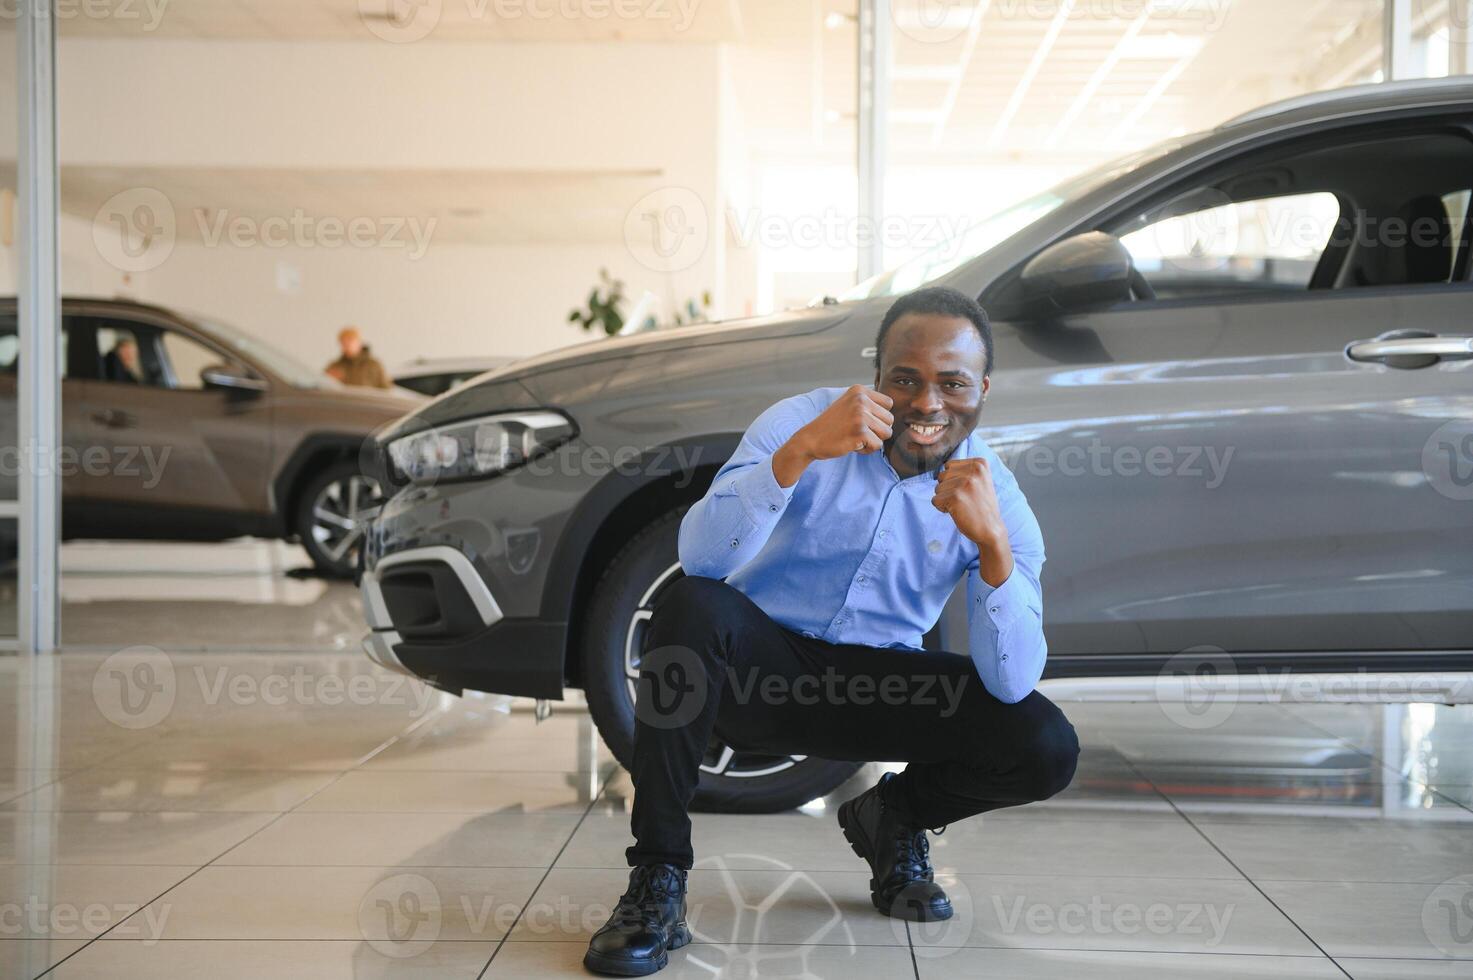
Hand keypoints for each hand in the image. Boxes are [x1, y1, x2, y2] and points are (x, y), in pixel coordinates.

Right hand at [773, 385, 892, 485]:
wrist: (810, 439)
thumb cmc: (832, 426)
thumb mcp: (849, 405)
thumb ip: (869, 404)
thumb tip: (894, 414)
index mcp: (859, 390)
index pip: (889, 404)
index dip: (878, 417)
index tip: (861, 421)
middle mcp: (861, 399)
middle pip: (890, 419)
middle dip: (877, 430)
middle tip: (857, 431)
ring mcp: (860, 415)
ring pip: (886, 433)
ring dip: (873, 440)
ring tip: (855, 437)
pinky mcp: (860, 431)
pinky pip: (878, 445)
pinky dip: (866, 449)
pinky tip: (852, 444)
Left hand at [933, 457, 1013, 585]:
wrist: (991, 530)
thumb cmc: (981, 506)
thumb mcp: (979, 481)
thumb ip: (964, 470)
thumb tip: (942, 467)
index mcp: (980, 463)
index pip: (949, 466)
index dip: (953, 480)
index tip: (969, 491)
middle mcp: (974, 470)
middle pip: (942, 475)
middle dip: (948, 489)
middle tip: (965, 500)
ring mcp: (965, 483)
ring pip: (937, 488)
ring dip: (946, 499)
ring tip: (963, 506)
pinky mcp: (956, 497)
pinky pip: (935, 500)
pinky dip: (942, 508)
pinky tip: (958, 512)